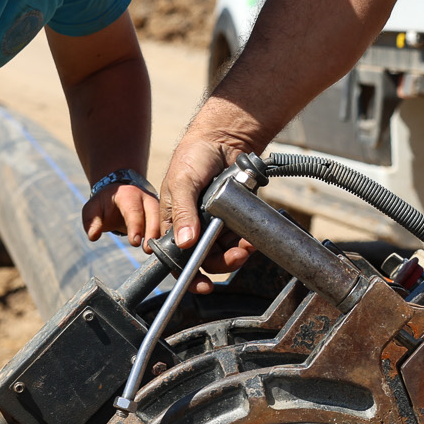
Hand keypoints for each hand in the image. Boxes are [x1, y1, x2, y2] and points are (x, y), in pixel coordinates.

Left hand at [84, 182, 159, 246]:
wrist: (117, 193)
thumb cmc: (104, 204)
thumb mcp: (92, 209)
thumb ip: (91, 221)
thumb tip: (93, 235)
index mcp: (128, 194)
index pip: (133, 210)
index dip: (135, 226)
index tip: (135, 242)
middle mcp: (145, 197)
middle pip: (154, 213)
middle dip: (152, 231)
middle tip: (147, 249)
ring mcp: (155, 205)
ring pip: (162, 219)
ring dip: (160, 235)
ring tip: (156, 251)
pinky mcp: (160, 213)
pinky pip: (166, 224)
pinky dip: (165, 235)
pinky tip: (163, 248)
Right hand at [159, 135, 254, 292]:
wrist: (226, 138)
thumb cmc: (195, 155)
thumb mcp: (183, 181)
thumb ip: (183, 212)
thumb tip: (187, 243)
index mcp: (173, 222)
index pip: (175, 258)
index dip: (188, 275)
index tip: (202, 285)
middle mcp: (192, 226)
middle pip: (204, 259)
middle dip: (221, 263)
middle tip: (236, 256)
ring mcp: (213, 223)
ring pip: (224, 252)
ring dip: (236, 254)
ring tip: (247, 246)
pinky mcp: (232, 217)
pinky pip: (238, 238)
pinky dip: (245, 241)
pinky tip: (251, 238)